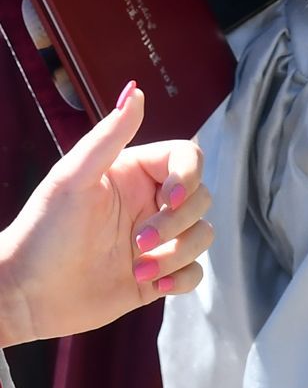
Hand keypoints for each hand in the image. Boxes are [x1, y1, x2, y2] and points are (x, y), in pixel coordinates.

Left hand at [0, 85, 212, 345]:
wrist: (24, 296)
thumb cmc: (42, 233)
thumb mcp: (72, 179)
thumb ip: (108, 135)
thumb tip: (135, 90)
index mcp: (136, 174)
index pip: (189, 159)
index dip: (190, 177)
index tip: (169, 199)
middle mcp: (151, 203)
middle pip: (202, 199)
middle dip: (176, 224)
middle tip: (137, 241)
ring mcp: (158, 240)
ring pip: (203, 235)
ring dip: (178, 254)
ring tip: (140, 270)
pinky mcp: (158, 273)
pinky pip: (196, 271)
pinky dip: (182, 278)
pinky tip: (153, 283)